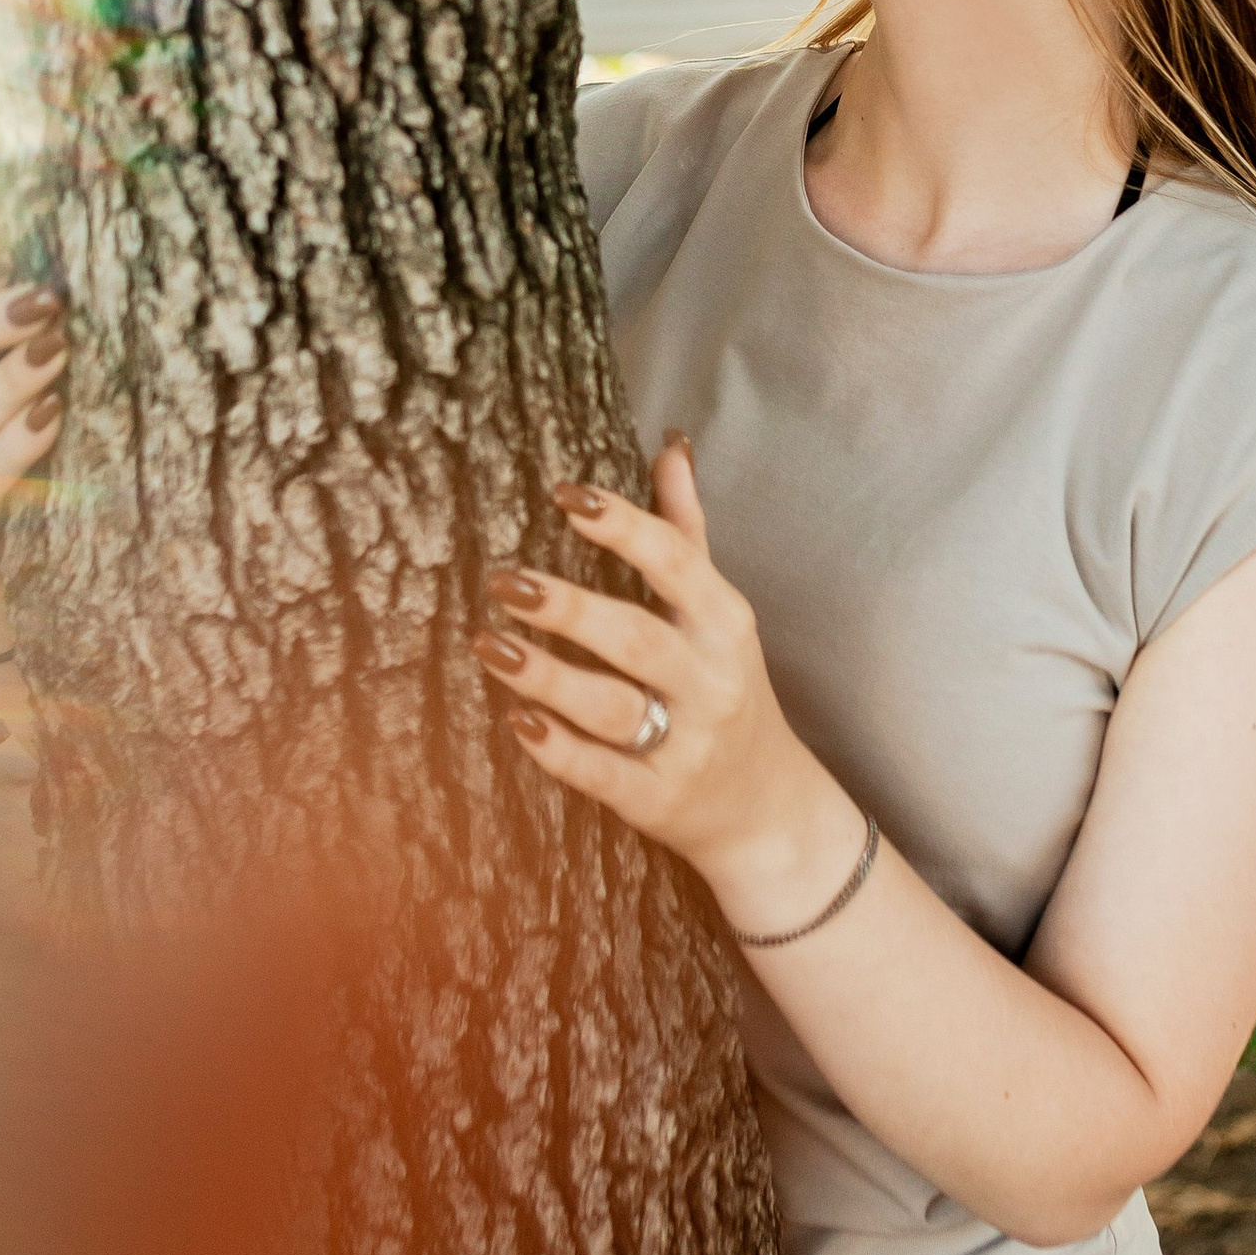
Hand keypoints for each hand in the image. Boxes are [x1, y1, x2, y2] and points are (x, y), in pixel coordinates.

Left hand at [471, 434, 863, 934]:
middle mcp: (710, 680)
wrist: (766, 807)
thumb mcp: (718, 611)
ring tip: (489, 645)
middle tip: (503, 580)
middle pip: (636, 637)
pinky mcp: (656, 799)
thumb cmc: (727, 687)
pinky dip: (559, 750)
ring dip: (546, 677)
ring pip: (611, 707)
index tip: (563, 494)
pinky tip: (516, 721)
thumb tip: (671, 447)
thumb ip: (687, 530)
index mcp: (724, 622)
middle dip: (567, 608)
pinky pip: (602, 774)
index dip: (621, 525)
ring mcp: (685, 743)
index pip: (675, 561)